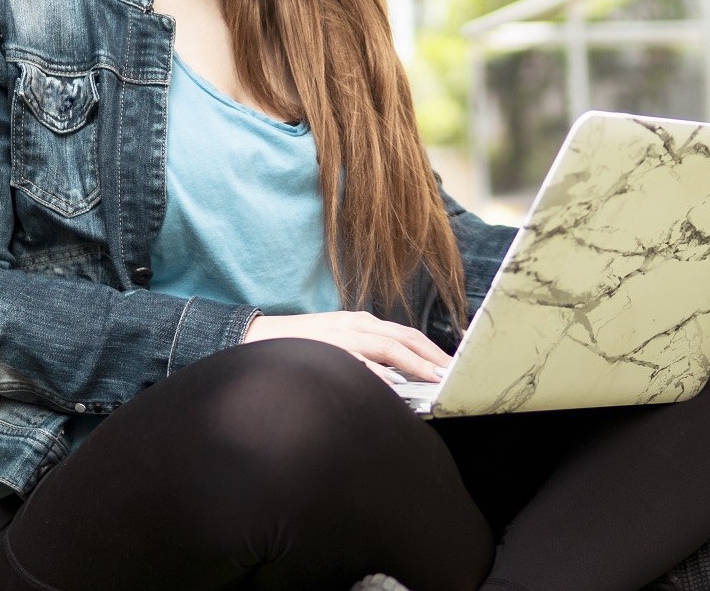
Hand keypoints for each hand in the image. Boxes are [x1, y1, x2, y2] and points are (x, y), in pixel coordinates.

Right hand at [243, 310, 453, 382]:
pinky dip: (379, 373)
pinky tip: (395, 387)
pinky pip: (358, 361)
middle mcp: (356, 324)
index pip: (406, 335)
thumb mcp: (338, 345)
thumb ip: (365, 356)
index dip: (431, 350)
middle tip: (454, 374)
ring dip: (415, 363)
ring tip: (436, 379)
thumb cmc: (299, 348)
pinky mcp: (325, 349)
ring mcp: (341, 335)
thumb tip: (394, 378)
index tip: (451, 366)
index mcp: (361, 323)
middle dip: (432, 356)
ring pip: (388, 346)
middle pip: (405, 338)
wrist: (254, 339)